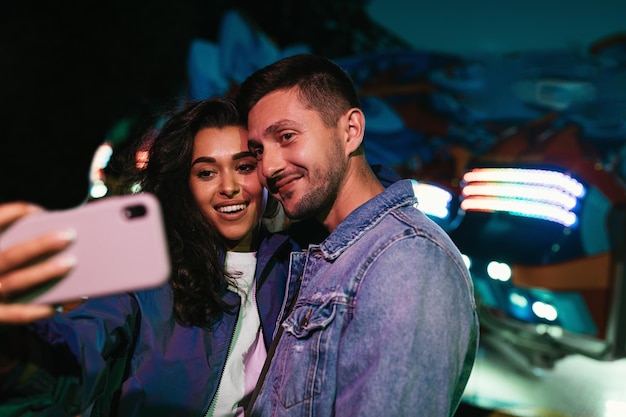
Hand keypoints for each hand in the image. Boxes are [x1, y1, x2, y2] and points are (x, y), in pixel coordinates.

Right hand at [0, 202, 75, 322]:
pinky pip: (14, 314)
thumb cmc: (0, 264)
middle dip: (40, 245)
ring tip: (71, 263)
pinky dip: (35, 310)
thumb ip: (11, 237)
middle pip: (12, 255)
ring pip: (16, 282)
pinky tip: (55, 305)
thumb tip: (49, 226)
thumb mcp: (2, 246)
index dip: (13, 214)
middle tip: (69, 236)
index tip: (38, 211)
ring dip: (44, 272)